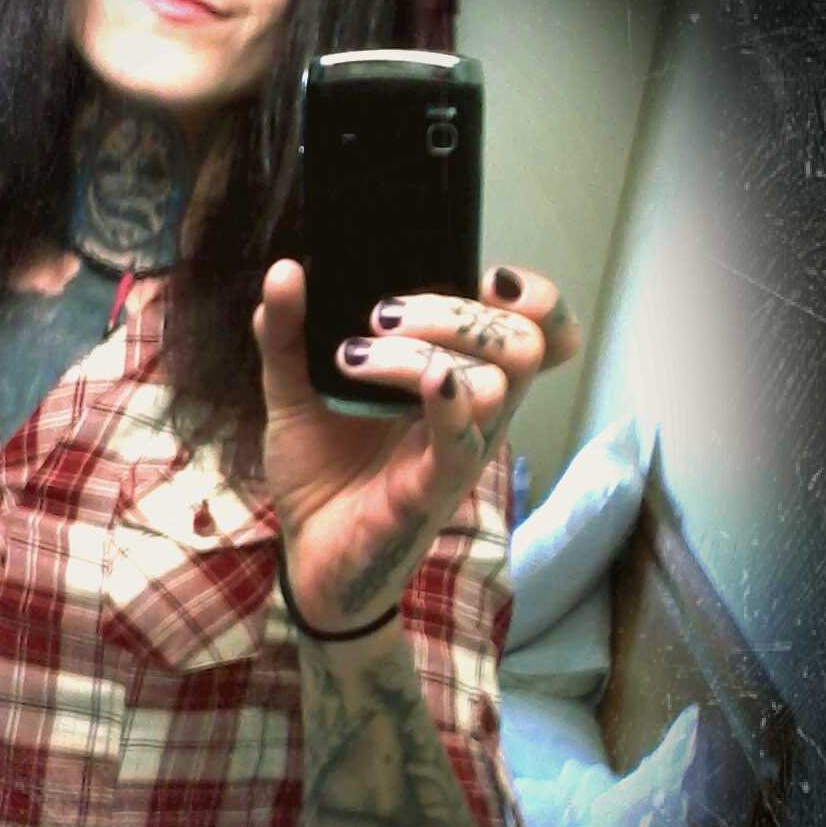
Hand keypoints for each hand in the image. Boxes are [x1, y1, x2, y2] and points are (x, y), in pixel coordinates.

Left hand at [252, 261, 580, 631]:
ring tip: (352, 358)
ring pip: (493, 382)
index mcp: (456, 378)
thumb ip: (287, 334)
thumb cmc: (322, 476)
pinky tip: (428, 382)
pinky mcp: (434, 490)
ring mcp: (459, 451)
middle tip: (378, 317)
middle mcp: (473, 412)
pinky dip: (452, 405)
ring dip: (422, 352)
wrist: (306, 557)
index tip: (484, 277)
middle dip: (452, 312)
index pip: (541, 332)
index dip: (536, 298)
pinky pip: (464, 443)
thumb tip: (284, 269)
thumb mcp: (294, 393)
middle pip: (521, 342)